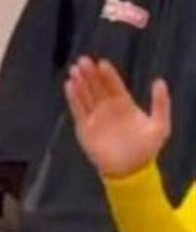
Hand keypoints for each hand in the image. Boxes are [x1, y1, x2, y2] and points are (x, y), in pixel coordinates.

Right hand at [65, 56, 169, 178]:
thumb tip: (159, 81)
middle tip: (83, 60)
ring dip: (80, 83)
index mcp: (125, 105)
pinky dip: (73, 98)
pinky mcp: (84, 127)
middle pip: (97, 87)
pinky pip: (77, 109)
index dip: (108, 74)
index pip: (114, 85)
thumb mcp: (160, 125)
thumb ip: (161, 103)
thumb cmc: (146, 149)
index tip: (102, 62)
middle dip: (90, 74)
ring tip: (74, 70)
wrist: (129, 170)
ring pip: (86, 95)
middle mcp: (108, 108)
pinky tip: (69, 86)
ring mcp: (95, 117)